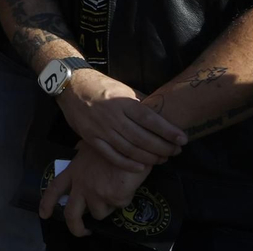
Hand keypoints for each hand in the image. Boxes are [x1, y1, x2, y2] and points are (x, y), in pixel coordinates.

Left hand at [40, 143, 149, 237]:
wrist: (130, 142)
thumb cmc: (111, 144)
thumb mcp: (89, 148)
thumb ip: (82, 158)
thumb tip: (79, 156)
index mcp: (73, 171)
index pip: (54, 188)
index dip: (47, 203)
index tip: (44, 215)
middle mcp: (81, 184)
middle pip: (71, 213)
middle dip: (76, 227)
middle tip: (84, 231)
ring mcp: (96, 192)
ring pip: (99, 213)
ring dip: (107, 207)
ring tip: (115, 188)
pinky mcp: (113, 198)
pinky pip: (118, 206)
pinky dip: (123, 199)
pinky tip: (126, 185)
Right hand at [57, 69, 186, 169]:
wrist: (70, 85)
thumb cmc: (100, 86)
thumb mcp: (122, 88)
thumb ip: (140, 102)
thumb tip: (161, 114)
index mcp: (122, 101)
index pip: (149, 119)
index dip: (167, 131)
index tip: (182, 139)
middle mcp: (112, 116)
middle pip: (142, 138)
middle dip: (162, 148)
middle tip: (176, 152)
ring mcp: (100, 129)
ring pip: (129, 149)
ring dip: (149, 157)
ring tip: (162, 159)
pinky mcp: (91, 138)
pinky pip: (112, 155)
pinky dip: (128, 164)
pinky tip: (141, 167)